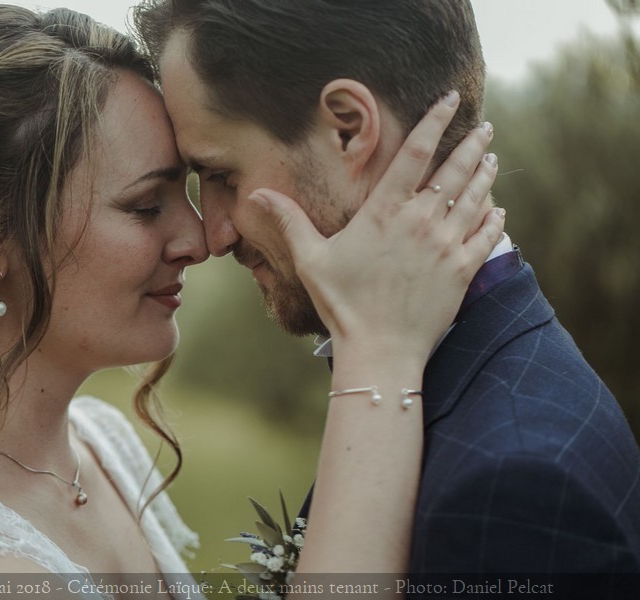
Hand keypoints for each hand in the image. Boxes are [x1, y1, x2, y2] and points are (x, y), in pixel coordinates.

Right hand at [245, 92, 503, 364]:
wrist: (380, 349)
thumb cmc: (342, 303)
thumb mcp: (310, 259)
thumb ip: (290, 221)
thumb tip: (257, 194)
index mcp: (385, 212)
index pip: (416, 154)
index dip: (435, 122)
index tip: (450, 100)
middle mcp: (421, 222)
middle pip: (455, 171)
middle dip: (472, 144)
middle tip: (484, 127)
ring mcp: (446, 246)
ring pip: (475, 198)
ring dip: (485, 174)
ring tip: (492, 158)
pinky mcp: (462, 271)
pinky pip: (486, 236)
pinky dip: (495, 219)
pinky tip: (498, 209)